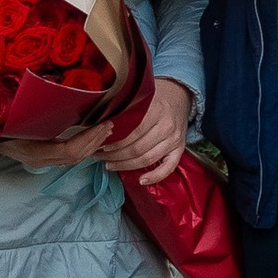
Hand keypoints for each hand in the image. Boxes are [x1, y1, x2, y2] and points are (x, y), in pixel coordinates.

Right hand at [4, 114, 116, 170]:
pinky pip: (68, 157)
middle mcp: (40, 159)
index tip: (103, 125)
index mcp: (34, 150)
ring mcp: (41, 161)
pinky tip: (91, 139)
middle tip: (110, 126)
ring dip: (91, 145)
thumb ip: (33, 110)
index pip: (69, 149)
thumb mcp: (13, 115)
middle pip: (75, 156)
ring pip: (73, 159)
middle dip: (95, 141)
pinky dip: (82, 148)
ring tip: (105, 132)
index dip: (88, 138)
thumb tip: (52, 93)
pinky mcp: (42, 159)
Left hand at [102, 74, 192, 188]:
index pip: (131, 131)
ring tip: (109, 164)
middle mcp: (167, 126)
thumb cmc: (153, 99)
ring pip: (147, 159)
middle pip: (137, 148)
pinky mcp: (179, 149)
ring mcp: (174, 139)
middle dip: (114, 155)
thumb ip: (124, 109)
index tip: (99, 143)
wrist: (178, 97)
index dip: (114, 141)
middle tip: (99, 155)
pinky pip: (168, 168)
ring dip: (125, 165)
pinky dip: (154, 177)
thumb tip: (97, 124)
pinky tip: (141, 180)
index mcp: (156, 110)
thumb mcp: (140, 98)